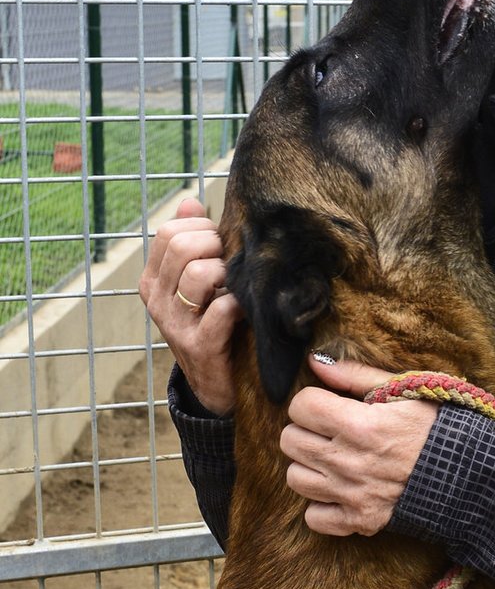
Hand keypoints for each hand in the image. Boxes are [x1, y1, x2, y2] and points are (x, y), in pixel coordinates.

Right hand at [139, 197, 243, 415]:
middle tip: (234, 265)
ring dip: (229, 274)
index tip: (222, 247)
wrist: (219, 386)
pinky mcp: (199, 347)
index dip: (204, 230)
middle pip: (182, 246)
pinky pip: (221, 310)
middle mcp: (157, 300)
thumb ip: (195, 242)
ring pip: (199, 273)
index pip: (170, 232)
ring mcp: (174, 325)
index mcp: (153, 280)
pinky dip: (239, 303)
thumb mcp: (201, 283)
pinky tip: (247, 310)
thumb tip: (190, 203)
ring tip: (240, 287)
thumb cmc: (217, 325)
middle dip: (217, 247)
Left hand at [280, 357, 437, 535]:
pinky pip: (314, 517)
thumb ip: (356, 375)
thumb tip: (315, 362)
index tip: (330, 405)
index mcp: (360, 424)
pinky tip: (341, 490)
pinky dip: (322, 505)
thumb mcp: (406, 390)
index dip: (312, 402)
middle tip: (330, 430)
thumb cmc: (442, 427)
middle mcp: (349, 461)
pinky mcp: (360, 521)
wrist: (474, 475)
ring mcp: (352, 495)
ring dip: (310, 466)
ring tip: (335, 458)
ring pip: (296, 478)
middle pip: (290, 441)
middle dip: (306, 430)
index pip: (300, 406)